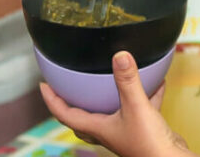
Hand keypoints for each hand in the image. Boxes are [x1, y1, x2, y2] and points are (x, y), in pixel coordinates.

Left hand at [40, 51, 193, 156]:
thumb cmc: (149, 145)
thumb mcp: (136, 107)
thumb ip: (128, 81)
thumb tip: (119, 55)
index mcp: (98, 128)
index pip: (65, 115)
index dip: (52, 100)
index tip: (44, 85)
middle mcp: (108, 131)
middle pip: (83, 118)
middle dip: (74, 102)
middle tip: (69, 85)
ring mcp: (125, 131)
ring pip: (111, 112)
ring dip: (111, 96)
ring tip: (112, 77)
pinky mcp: (143, 130)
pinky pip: (139, 108)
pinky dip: (145, 95)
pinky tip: (156, 81)